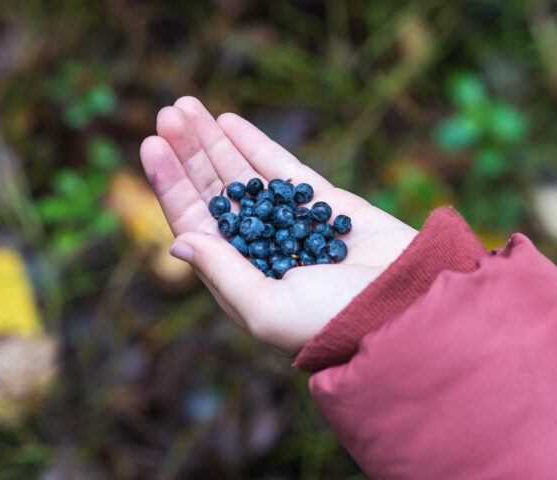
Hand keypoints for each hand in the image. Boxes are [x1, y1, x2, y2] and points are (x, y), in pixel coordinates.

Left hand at [140, 97, 417, 355]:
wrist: (405, 310)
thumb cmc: (331, 321)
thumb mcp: (265, 309)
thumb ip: (223, 273)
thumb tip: (179, 241)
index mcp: (241, 275)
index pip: (197, 222)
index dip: (172, 184)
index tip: (151, 145)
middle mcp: (261, 246)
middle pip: (216, 191)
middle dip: (190, 153)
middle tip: (169, 113)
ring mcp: (291, 222)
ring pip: (244, 174)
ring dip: (215, 141)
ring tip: (187, 107)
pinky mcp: (324, 203)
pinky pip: (283, 169)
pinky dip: (255, 145)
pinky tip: (229, 121)